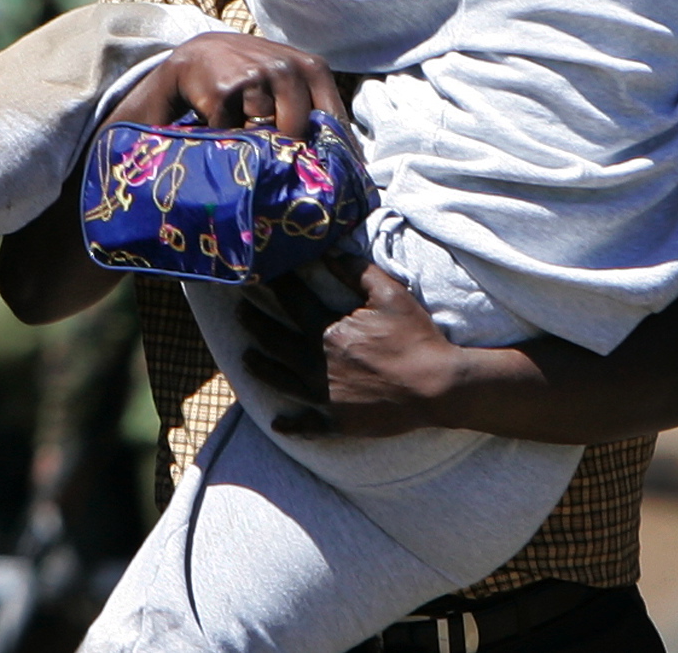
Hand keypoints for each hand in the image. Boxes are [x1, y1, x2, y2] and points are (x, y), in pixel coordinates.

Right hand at [104, 32, 344, 138]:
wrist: (198, 56)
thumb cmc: (253, 78)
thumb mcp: (289, 82)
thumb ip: (313, 110)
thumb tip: (344, 161)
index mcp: (312, 68)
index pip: (333, 119)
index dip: (328, 150)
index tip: (322, 173)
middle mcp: (287, 69)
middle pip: (298, 134)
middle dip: (284, 147)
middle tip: (266, 144)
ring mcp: (255, 77)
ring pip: (264, 137)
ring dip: (252, 141)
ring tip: (241, 123)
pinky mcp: (224, 92)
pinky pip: (234, 136)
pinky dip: (227, 137)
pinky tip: (219, 119)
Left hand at [240, 256, 460, 437]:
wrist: (437, 387)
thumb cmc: (416, 337)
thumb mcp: (390, 294)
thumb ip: (357, 272)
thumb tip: (331, 252)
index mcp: (328, 330)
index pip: (292, 302)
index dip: (275, 286)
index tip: (257, 276)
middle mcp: (318, 364)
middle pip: (276, 340)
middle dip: (255, 323)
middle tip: (239, 311)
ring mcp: (326, 395)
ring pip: (282, 380)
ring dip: (261, 368)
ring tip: (245, 358)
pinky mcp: (338, 421)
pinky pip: (308, 425)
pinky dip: (291, 424)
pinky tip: (277, 422)